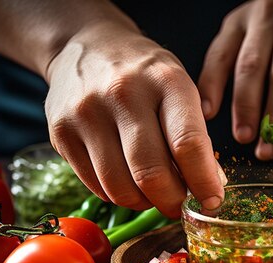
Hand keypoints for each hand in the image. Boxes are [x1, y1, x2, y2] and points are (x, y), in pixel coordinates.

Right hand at [44, 21, 225, 217]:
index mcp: (165, 80)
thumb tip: (206, 189)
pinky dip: (118, 195)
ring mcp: (86, 113)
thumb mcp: (179, 89)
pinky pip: (96, 186)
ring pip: (120, 188)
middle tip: (179, 206)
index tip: (212, 202)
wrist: (87, 46)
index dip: (203, 182)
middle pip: (151, 173)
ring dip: (143, 202)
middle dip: (172, 202)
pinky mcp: (61, 133)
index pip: (187, 144)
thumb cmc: (144, 75)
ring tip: (152, 193)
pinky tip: (127, 180)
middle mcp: (123, 94)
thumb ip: (195, 137)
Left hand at [198, 0, 272, 159]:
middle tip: (245, 140)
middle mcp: (266, 18)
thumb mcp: (249, 32)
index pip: (220, 55)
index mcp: (240, 22)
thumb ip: (229, 63)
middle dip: (247, 108)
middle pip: (252, 66)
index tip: (207, 117)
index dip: (212, 87)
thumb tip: (208, 112)